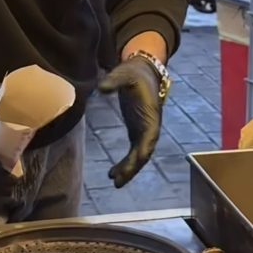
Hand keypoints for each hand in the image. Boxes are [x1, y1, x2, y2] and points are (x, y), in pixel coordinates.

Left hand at [98, 56, 162, 187]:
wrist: (142, 71)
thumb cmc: (134, 72)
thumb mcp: (124, 74)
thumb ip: (114, 81)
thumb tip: (101, 88)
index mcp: (151, 116)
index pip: (149, 139)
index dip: (142, 152)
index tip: (135, 162)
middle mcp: (150, 128)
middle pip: (144, 153)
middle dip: (133, 168)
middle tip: (118, 181)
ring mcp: (144, 131)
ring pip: (139, 156)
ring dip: (128, 169)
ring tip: (114, 181)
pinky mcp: (136, 131)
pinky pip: (133, 152)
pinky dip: (125, 163)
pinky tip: (112, 172)